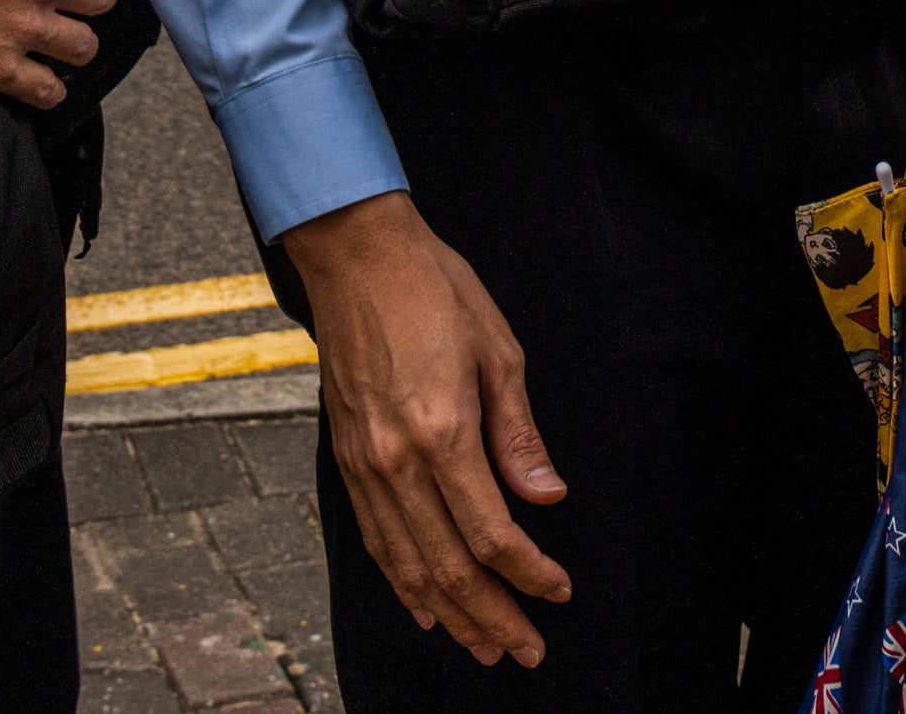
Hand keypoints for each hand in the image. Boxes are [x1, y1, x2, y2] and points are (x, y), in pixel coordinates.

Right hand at [281, 192, 570, 667]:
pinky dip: (400, 580)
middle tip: (526, 650)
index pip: (490, 532)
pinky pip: (374, 537)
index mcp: (441, 432)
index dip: (527, 573)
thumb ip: (518, 434)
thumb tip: (546, 496)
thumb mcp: (498, 350)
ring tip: (483, 646)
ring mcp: (365, 463)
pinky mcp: (347, 456)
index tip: (558, 592)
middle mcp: (397, 460)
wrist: (357, 256)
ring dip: (449, 612)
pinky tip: (424, 605)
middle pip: (447, 565)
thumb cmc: (435, 291)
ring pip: (407, 563)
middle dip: (491, 616)